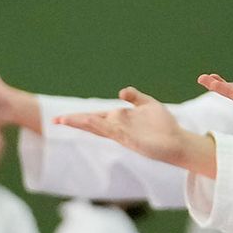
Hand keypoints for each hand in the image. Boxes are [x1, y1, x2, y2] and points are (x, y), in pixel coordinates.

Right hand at [53, 89, 216, 175]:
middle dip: (74, 122)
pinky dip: (103, 127)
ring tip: (66, 120)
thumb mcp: (148, 105)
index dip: (77, 117)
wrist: (177, 140)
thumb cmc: (163, 126)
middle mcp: (117, 127)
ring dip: (83, 123)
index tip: (59, 119)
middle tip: (54, 121)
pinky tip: (94, 123)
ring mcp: (122, 134)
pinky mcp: (131, 140)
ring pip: (98, 127)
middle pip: (91, 123)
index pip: (94, 117)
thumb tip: (120, 92)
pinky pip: (114, 132)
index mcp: (119, 119)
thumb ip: (134, 97)